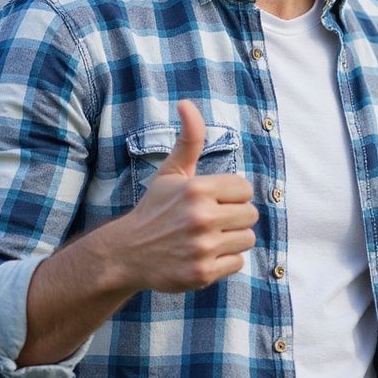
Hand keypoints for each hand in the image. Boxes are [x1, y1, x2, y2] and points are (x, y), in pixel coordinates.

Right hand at [114, 100, 257, 292]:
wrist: (126, 253)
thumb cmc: (155, 208)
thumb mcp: (171, 171)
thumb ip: (189, 139)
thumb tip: (186, 103)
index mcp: (197, 189)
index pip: (244, 189)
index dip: (231, 195)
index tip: (212, 200)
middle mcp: (201, 217)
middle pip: (250, 215)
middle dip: (234, 216)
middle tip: (211, 220)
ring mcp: (202, 247)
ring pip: (247, 239)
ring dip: (232, 239)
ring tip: (208, 237)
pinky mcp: (203, 274)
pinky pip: (237, 263)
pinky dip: (224, 261)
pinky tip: (203, 255)